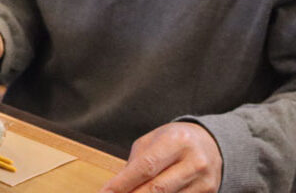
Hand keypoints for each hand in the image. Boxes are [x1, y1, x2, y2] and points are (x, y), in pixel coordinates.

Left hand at [100, 122, 221, 192]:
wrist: (211, 144)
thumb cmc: (175, 140)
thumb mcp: (154, 140)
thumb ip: (137, 161)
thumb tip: (117, 186)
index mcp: (176, 140)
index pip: (146, 166)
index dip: (123, 183)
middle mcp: (193, 161)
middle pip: (157, 189)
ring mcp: (204, 181)